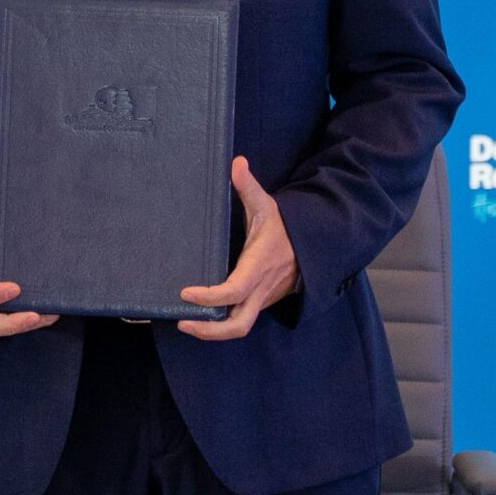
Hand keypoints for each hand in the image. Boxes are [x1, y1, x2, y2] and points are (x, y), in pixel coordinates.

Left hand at [178, 156, 299, 338]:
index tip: (186, 292)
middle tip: (181, 322)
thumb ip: (248, 187)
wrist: (314, 246)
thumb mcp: (267, 205)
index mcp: (260, 265)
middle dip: (210, 331)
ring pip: (240, 326)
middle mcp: (261, 288)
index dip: (210, 296)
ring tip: (186, 322)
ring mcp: (263, 298)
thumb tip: (236, 163)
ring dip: (213, 331)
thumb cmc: (284, 226)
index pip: (234, 290)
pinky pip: (241, 318)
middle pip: (239, 324)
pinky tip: (201, 315)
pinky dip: (222, 322)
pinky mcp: (261, 302)